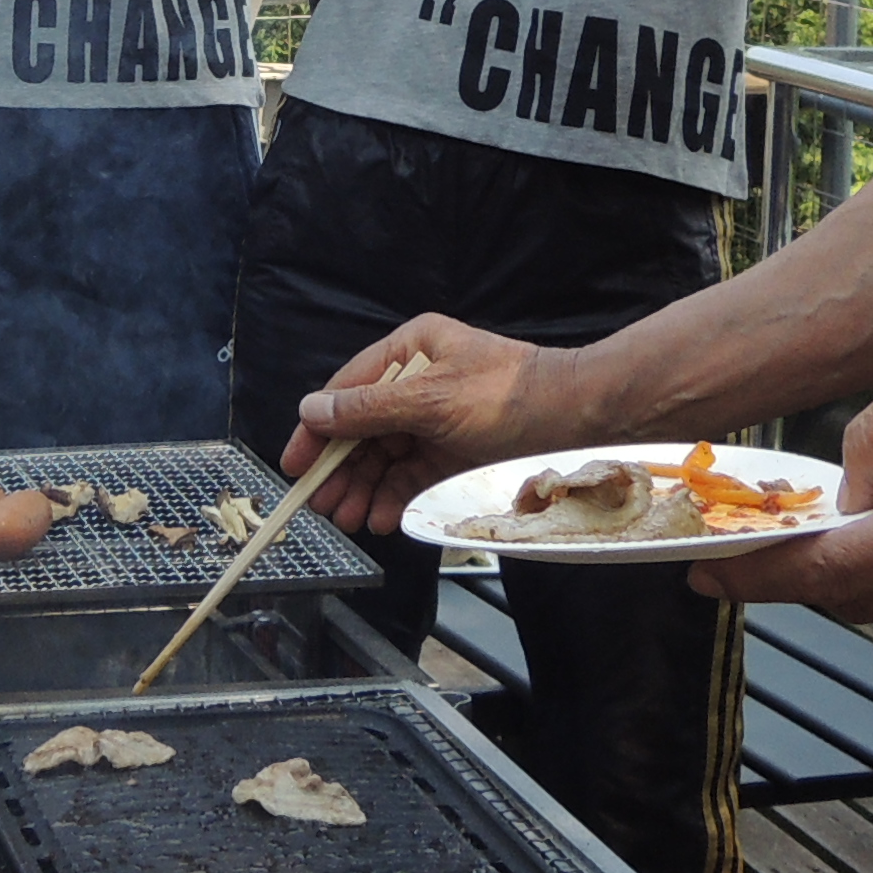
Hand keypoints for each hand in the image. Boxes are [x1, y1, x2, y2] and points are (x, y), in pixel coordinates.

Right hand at [272, 314, 589, 529]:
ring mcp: (437, 415)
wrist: (577, 417)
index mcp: (411, 351)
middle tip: (323, 507)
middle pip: (364, 428)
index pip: (348, 391)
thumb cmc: (507, 396)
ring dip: (366, 488)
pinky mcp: (455, 446)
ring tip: (351, 521)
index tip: (294, 465)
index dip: (317, 429)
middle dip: (342, 470)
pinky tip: (382, 518)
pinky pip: (414, 472)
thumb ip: (368, 410)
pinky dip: (395, 494)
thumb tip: (311, 411)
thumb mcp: (430, 401)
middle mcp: (419, 380)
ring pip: (387, 455)